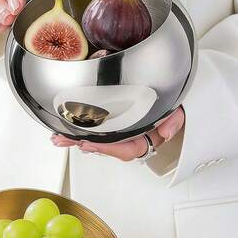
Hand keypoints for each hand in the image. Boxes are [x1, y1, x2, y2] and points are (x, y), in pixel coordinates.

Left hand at [51, 107, 184, 160]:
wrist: (167, 89)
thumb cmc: (171, 102)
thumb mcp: (178, 109)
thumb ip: (175, 120)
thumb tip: (166, 132)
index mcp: (144, 138)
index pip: (125, 149)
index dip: (106, 149)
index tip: (89, 144)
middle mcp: (129, 136)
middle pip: (105, 145)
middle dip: (84, 144)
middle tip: (65, 141)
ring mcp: (119, 129)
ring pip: (96, 137)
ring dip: (76, 138)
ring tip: (59, 138)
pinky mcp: (111, 120)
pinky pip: (94, 126)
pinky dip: (79, 128)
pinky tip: (64, 129)